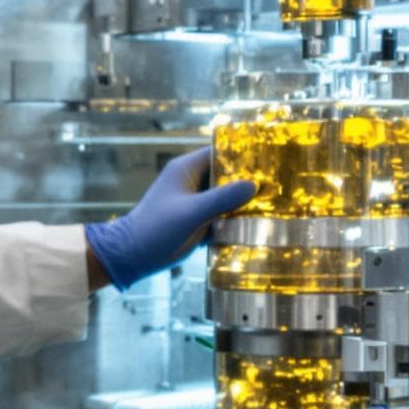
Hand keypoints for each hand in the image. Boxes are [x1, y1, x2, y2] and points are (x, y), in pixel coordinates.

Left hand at [82, 147, 255, 290]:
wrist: (132, 256)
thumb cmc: (156, 229)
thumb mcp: (192, 213)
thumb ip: (222, 198)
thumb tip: (253, 185)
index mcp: (186, 169)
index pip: (219, 152)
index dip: (242, 155)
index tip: (267, 160)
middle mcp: (191, 182)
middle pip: (225, 175)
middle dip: (246, 181)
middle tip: (276, 185)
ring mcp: (193, 202)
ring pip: (224, 197)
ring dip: (241, 202)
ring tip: (272, 205)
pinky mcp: (195, 220)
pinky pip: (219, 215)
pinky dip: (232, 220)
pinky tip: (254, 225)